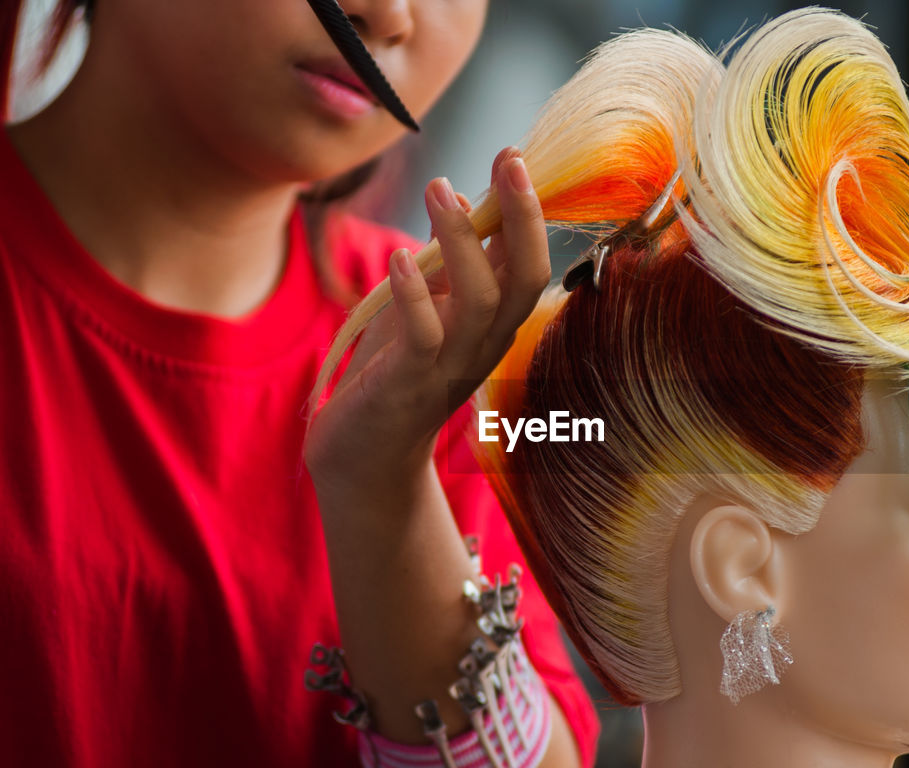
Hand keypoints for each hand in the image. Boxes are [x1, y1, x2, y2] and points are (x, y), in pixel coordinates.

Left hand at [304, 148, 549, 509]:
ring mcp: (449, 368)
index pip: (529, 265)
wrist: (365, 455)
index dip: (529, 212)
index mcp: (493, 325)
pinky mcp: (407, 385)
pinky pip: (423, 338)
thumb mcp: (432, 308)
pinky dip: (415, 296)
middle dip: (522, 219)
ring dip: (463, 243)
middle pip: (523, 281)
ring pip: (479, 303)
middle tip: (507, 161)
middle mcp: (483, 346)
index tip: (515, 156)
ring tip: (439, 190)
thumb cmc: (396, 372)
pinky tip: (401, 257)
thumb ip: (453, 264)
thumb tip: (464, 200)